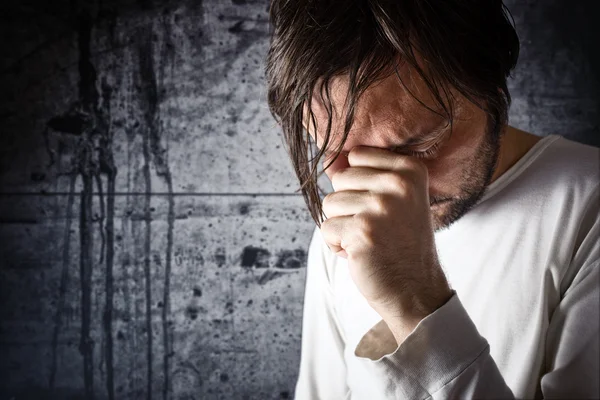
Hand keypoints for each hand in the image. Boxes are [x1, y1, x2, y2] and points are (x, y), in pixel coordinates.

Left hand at [320, 145, 452, 343]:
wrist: (416, 290)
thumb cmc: (399, 243)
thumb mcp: (394, 200)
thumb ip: (364, 174)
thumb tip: (330, 156)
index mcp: (410, 170)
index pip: (357, 155)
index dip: (358, 183)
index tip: (380, 206)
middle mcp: (398, 183)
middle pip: (340, 178)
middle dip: (347, 206)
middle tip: (374, 227)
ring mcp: (381, 206)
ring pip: (330, 202)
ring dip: (341, 226)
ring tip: (367, 240)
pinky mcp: (362, 230)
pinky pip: (326, 228)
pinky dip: (336, 245)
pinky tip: (360, 253)